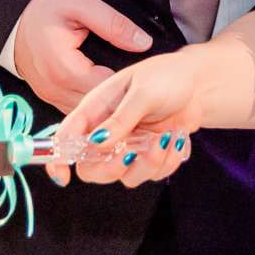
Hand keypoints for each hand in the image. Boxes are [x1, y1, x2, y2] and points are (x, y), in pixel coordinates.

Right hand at [12, 0, 152, 111]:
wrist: (11, 17)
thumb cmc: (44, 8)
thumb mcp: (81, 4)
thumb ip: (114, 23)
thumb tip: (143, 43)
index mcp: (65, 68)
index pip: (106, 92)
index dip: (129, 88)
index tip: (147, 78)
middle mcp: (55, 89)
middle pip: (97, 110)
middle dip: (121, 101)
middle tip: (144, 90)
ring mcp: (50, 96)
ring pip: (87, 115)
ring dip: (107, 108)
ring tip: (131, 96)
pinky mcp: (49, 97)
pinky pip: (76, 110)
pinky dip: (93, 108)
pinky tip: (109, 97)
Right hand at [47, 50, 212, 188]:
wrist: (197, 85)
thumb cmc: (165, 77)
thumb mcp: (143, 91)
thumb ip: (121, 117)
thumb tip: (96, 141)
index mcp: (96, 110)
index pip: (67, 137)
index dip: (58, 159)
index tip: (62, 176)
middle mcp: (107, 133)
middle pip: (91, 168)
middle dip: (111, 168)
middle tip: (131, 154)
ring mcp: (128, 147)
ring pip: (125, 176)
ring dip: (148, 163)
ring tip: (166, 139)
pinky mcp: (148, 157)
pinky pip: (152, 174)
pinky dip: (168, 161)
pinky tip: (177, 138)